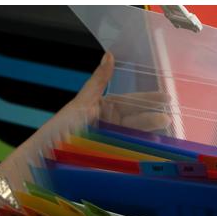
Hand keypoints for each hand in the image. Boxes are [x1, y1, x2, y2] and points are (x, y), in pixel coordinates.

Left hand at [0, 52, 170, 203]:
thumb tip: (110, 55)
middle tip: (169, 119)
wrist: (47, 160)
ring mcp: (112, 143)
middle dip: (153, 118)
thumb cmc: (63, 128)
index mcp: (103, 109)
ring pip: (137, 136)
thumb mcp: (83, 102)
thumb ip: (99, 81)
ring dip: (151, 134)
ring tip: (167, 133)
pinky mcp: (113, 159)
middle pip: (137, 119)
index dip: (149, 100)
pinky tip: (155, 150)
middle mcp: (110, 125)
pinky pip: (132, 153)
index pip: (131, 102)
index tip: (167, 98)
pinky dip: (144, 151)